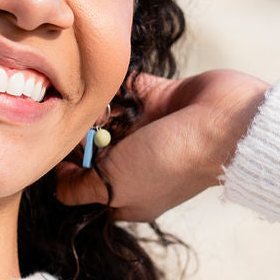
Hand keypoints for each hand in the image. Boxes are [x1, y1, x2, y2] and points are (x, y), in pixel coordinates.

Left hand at [55, 68, 270, 220]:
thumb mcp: (114, 187)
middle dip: (82, 135)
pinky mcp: (160, 100)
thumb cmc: (171, 161)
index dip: (68, 171)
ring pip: (107, 117)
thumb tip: (56, 185)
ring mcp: (149, 132)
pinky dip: (118, 86)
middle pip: (93, 148)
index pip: (86, 185)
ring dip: (98, 108)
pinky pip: (128, 90)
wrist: (223, 122)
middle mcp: (137, 164)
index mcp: (128, 194)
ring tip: (96, 103)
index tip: (56, 152)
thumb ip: (80, 189)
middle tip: (78, 124)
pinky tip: (112, 84)